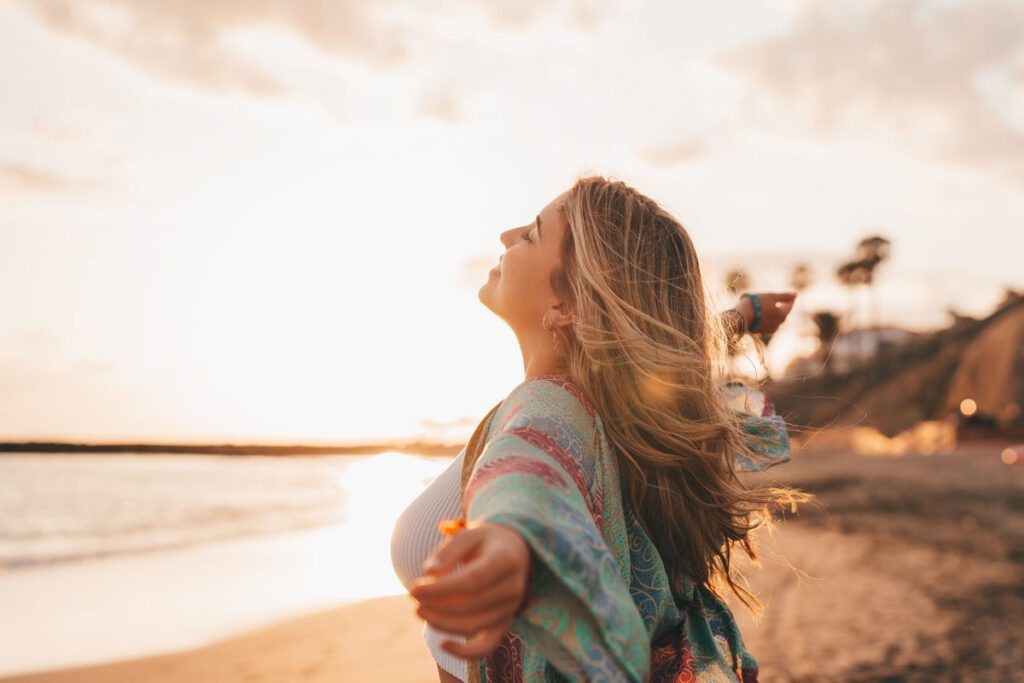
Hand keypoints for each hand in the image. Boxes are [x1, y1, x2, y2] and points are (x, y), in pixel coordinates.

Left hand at [409, 521, 532, 659]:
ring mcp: (511, 608)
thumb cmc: (486, 541)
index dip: (440, 588)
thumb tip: (428, 571)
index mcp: (505, 560)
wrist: (514, 551)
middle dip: (435, 604)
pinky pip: (487, 646)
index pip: (471, 580)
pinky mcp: (505, 623)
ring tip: (419, 610)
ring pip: (473, 625)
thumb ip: (448, 551)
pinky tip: (443, 645)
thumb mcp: (469, 534)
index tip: (414, 588)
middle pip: (469, 604)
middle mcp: (512, 587)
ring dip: (441, 622)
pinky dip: (466, 652)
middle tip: (412, 596)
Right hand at [737, 292, 796, 335]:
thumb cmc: (756, 304)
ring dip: (772, 312)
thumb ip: (784, 296)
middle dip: (780, 306)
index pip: (790, 306)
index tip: (786, 294)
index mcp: (782, 315)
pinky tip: (759, 313)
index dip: (789, 299)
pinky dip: (766, 317)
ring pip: (774, 319)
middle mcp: (778, 324)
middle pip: (782, 313)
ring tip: (765, 306)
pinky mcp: (760, 331)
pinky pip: (767, 323)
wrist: (739, 318)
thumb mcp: (771, 297)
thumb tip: (796, 294)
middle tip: (775, 299)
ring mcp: (769, 329)